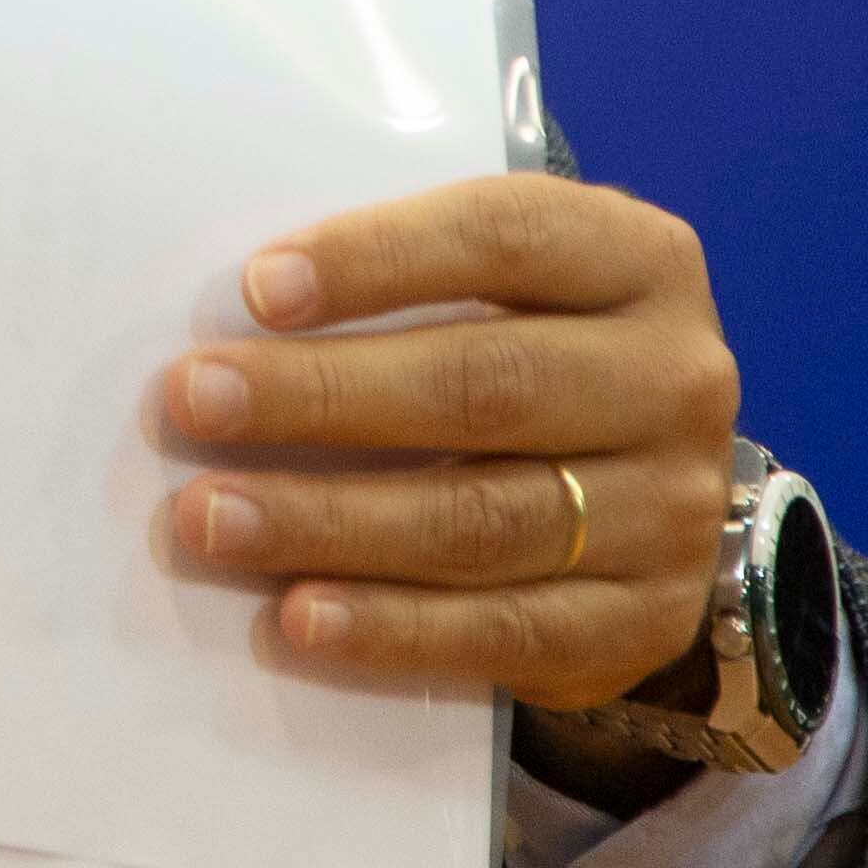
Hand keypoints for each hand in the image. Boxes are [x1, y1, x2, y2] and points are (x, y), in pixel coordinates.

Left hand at [165, 175, 739, 709]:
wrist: (644, 491)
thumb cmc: (520, 353)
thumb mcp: (494, 287)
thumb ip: (393, 285)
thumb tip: (229, 321)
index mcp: (636, 260)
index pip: (506, 237)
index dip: (378, 259)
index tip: (257, 288)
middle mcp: (673, 380)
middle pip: (484, 384)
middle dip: (322, 395)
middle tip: (194, 402)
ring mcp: (670, 510)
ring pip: (484, 518)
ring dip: (329, 520)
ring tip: (212, 517)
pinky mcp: (642, 621)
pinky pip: (507, 630)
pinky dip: (393, 627)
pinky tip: (300, 617)